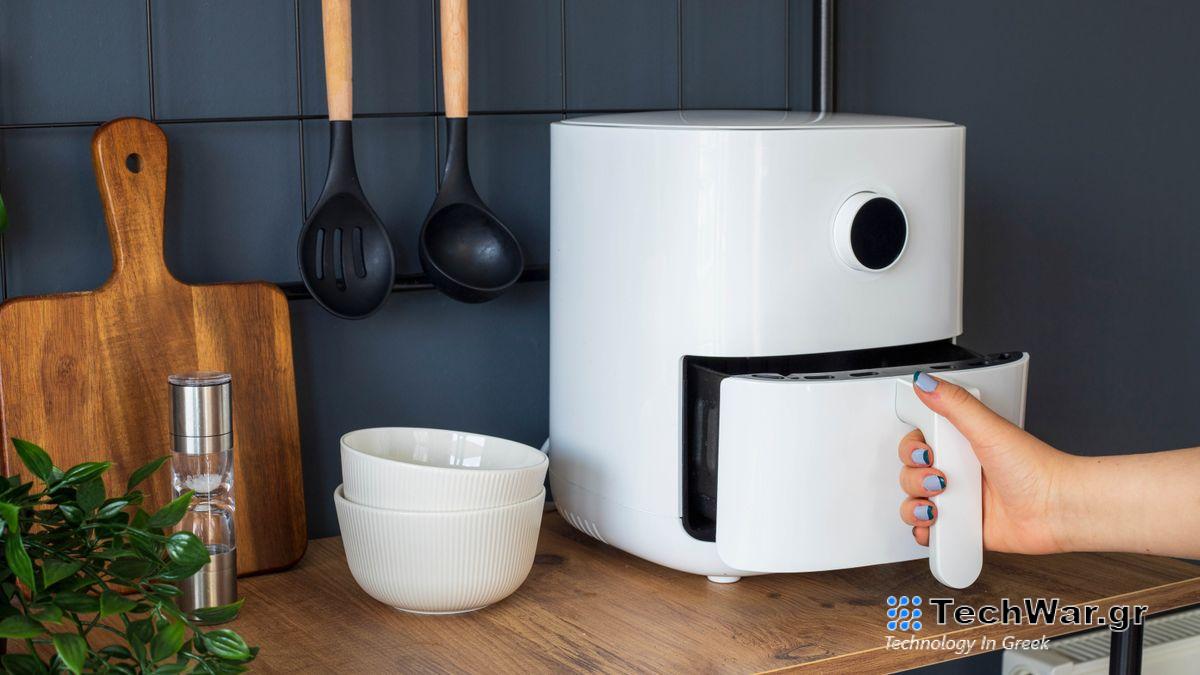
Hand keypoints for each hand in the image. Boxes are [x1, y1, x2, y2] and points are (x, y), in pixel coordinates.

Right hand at [897, 372, 1070, 553]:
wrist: (1058, 510)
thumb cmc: (1036, 469)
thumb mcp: (989, 428)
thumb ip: (955, 403)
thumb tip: (925, 381)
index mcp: (961, 443)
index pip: (918, 442)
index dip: (912, 449)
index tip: (926, 452)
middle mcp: (958, 470)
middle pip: (910, 472)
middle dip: (914, 478)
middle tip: (939, 478)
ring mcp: (959, 500)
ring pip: (914, 502)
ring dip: (915, 505)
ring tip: (938, 505)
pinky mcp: (963, 527)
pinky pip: (929, 530)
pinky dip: (924, 530)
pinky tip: (935, 524)